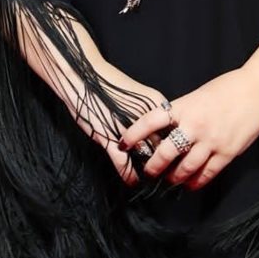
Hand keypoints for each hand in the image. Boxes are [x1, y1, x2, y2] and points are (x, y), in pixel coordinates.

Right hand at [78, 61, 172, 186]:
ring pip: (145, 156)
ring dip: (149, 170)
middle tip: (166, 172)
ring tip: (150, 178)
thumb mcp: (137, 94)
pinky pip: (123, 163)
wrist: (83, 76)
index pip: (172, 129)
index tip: (175, 155)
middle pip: (162, 144)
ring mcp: (127, 129)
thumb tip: (159, 130)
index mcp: (155, 104)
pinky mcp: (108, 138)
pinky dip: (129, 175)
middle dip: (164, 160)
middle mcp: (145, 117)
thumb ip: (150, 111)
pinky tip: (132, 182)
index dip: (173, 144)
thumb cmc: (107, 83)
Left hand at [116, 67, 258, 190]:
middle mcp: (195, 126)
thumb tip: (165, 128)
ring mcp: (211, 141)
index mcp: (185, 107)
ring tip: (170, 180)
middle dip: (153, 166)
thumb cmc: (228, 88)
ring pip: (185, 168)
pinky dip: (197, 181)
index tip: (122, 144)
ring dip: (174, 177)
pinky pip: (207, 173)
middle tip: (148, 172)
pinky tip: (191, 184)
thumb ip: (182, 112)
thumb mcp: (198, 95)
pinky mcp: (227, 152)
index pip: (150, 122)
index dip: (133, 134)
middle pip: (165, 152)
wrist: (258, 90)